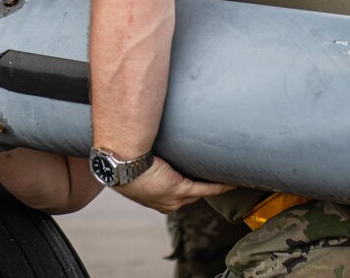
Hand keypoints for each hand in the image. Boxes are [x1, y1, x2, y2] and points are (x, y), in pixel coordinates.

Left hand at [114, 157, 234, 213]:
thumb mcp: (133, 165)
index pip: (175, 196)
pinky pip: (205, 188)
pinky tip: (230, 182)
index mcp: (153, 199)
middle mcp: (164, 203)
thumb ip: (142, 160)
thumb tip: (142, 145)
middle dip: (197, 186)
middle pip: (188, 197)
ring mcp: (173, 198)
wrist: (119, 162)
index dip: (183, 187)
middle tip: (209, 173)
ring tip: (223, 175)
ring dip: (211, 185)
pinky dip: (219, 186)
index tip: (189, 178)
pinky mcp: (179, 188)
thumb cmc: (122, 160)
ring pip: (197, 193)